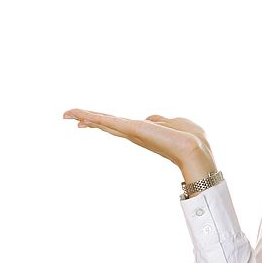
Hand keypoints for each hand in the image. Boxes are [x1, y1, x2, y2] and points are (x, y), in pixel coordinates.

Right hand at [62, 108, 213, 172]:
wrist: (193, 149)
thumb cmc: (190, 138)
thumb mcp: (175, 124)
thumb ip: (162, 121)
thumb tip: (152, 119)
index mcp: (144, 132)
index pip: (119, 125)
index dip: (103, 121)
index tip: (86, 121)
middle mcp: (134, 134)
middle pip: (107, 124)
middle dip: (88, 119)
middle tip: (68, 115)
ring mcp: (131, 132)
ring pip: (104, 122)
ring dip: (85, 116)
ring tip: (68, 113)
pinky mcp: (131, 129)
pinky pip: (108, 121)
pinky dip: (92, 116)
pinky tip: (77, 114)